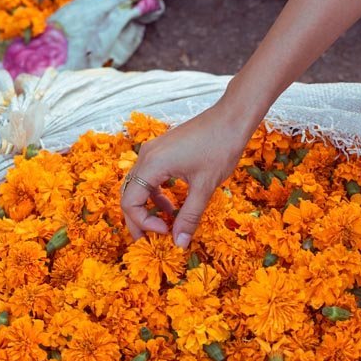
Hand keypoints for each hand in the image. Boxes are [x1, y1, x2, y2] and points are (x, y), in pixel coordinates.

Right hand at [120, 101, 254, 245]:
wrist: (232, 117)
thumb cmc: (221, 147)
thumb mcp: (205, 187)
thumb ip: (189, 216)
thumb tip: (180, 243)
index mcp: (152, 164)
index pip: (130, 202)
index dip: (143, 223)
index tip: (166, 232)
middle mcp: (146, 156)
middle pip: (129, 195)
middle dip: (139, 220)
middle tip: (151, 241)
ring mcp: (154, 151)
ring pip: (139, 186)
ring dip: (148, 208)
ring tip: (165, 225)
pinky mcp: (163, 150)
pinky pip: (150, 177)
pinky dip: (157, 194)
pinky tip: (172, 206)